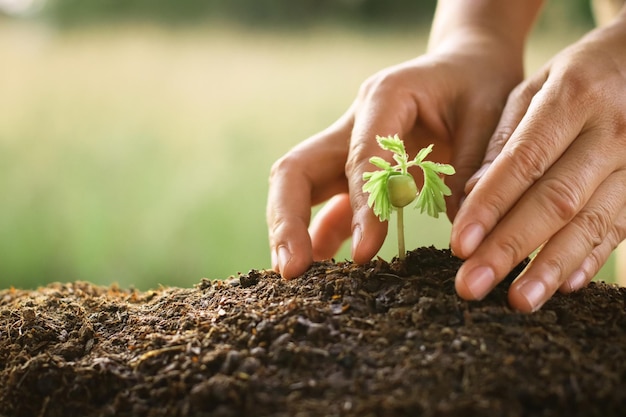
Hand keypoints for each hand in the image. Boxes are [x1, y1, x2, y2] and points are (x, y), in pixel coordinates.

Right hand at [267, 34, 524, 278]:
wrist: (467, 68)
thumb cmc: (481, 86)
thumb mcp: (494, 117)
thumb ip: (475, 169)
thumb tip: (460, 236)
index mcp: (386, 97)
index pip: (359, 156)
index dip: (360, 206)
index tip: (365, 254)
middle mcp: (354, 121)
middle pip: (297, 169)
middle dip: (288, 220)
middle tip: (292, 270)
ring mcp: (348, 147)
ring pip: (300, 187)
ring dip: (292, 231)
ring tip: (296, 277)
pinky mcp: (354, 172)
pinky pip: (327, 205)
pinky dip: (322, 235)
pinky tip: (326, 267)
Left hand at [451, 12, 625, 311]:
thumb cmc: (579, 74)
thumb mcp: (536, 87)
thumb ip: (505, 140)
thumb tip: (471, 195)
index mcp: (574, 99)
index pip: (523, 162)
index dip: (489, 206)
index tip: (459, 244)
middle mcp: (611, 132)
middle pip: (555, 200)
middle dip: (510, 247)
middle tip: (471, 284)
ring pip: (591, 223)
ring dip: (551, 266)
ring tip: (517, 300)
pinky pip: (620, 227)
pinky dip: (590, 257)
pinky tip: (564, 285)